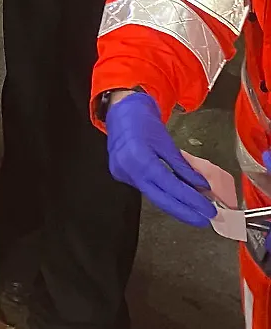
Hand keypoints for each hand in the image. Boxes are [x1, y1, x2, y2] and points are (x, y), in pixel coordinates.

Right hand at [105, 90, 215, 226]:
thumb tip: (201, 185)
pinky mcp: (120, 175)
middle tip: (203, 220)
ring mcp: (122, 174)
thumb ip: (183, 167)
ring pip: (153, 197)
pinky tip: (173, 197)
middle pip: (162, 200)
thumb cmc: (143, 120)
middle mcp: (129, 170)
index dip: (192, 201)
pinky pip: (145, 188)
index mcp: (142, 158)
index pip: (172, 187)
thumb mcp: (166, 142)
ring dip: (174, 205)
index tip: (208, 210)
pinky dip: (161, 193)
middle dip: (185, 213)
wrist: (120, 109)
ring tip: (193, 210)